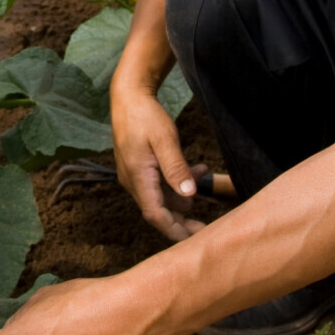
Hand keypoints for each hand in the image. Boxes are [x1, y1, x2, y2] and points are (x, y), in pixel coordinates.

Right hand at [110, 83, 205, 240]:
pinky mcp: (139, 168)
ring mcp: (134, 175)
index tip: (195, 238)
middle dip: (182, 219)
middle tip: (206, 227)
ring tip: (204, 175)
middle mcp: (133, 181)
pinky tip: (195, 169)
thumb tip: (189, 195)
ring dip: (183, 193)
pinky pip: (159, 183)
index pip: (155, 215)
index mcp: (138, 177)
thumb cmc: (145, 116)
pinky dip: (176, 181)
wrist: (128, 96)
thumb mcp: (164, 140)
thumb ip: (176, 168)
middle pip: (158, 210)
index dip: (175, 229)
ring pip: (161, 196)